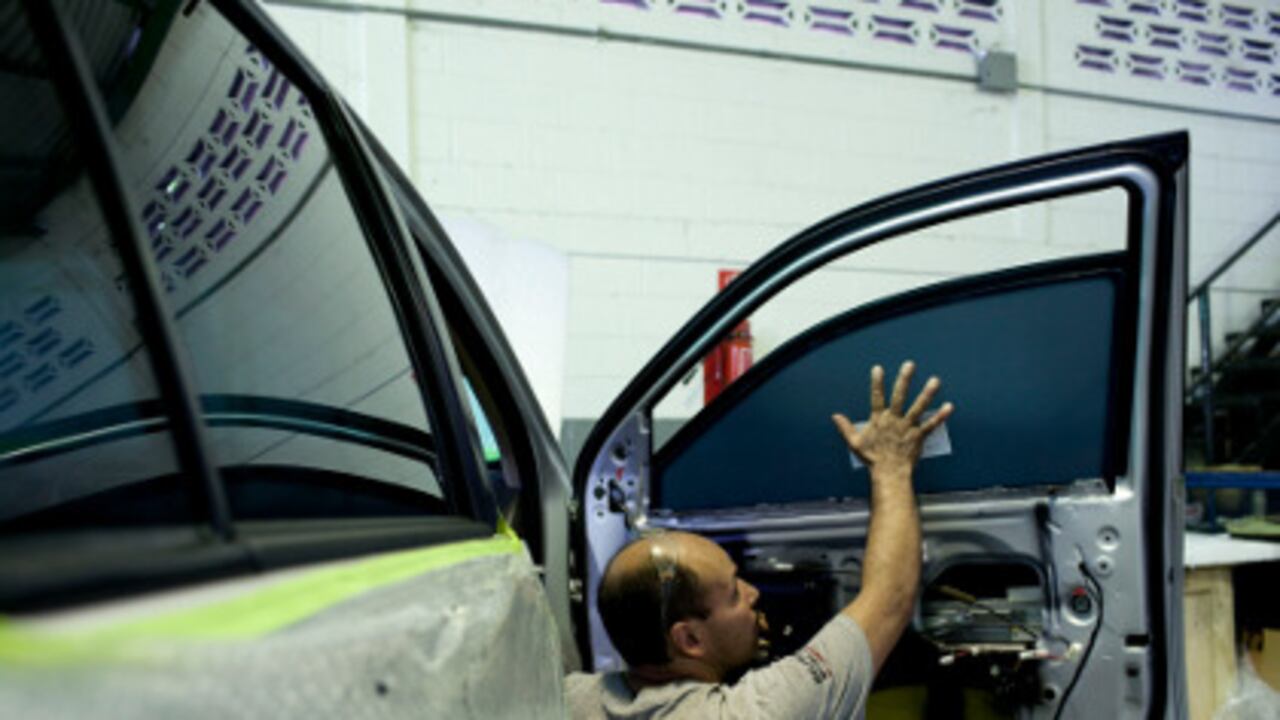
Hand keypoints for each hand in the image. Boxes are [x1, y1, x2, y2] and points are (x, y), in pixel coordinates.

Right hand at [831, 361, 952, 480]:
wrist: (889, 474)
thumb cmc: (872, 459)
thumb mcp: (855, 443)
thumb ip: (845, 428)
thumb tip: (834, 416)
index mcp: (878, 420)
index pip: (876, 397)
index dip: (877, 383)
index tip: (878, 368)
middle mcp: (894, 420)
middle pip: (900, 396)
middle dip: (904, 380)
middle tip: (909, 365)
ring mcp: (907, 428)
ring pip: (918, 407)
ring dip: (927, 394)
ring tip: (935, 380)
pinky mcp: (918, 436)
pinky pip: (931, 425)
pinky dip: (940, 416)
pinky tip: (949, 406)